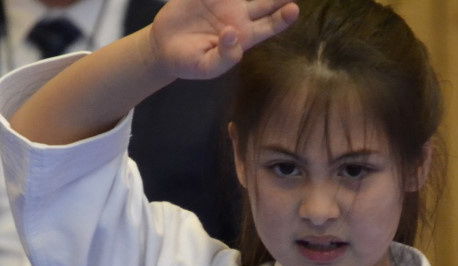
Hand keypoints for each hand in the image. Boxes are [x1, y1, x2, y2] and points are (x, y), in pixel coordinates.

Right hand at [151, 0, 298, 80]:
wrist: (164, 47)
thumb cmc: (189, 62)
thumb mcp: (206, 67)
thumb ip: (224, 57)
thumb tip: (232, 34)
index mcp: (244, 36)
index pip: (270, 26)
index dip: (283, 18)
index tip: (293, 9)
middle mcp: (239, 16)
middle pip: (266, 2)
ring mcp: (224, 1)